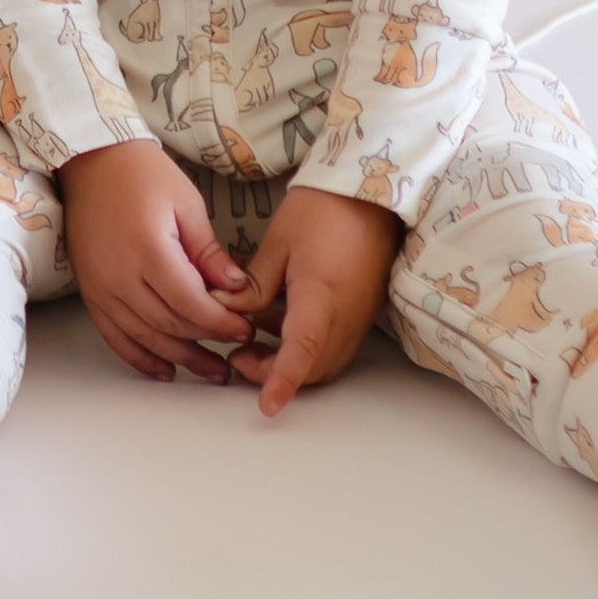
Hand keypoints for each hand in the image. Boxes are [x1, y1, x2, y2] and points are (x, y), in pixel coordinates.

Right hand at [60, 137, 252, 381]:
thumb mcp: (188, 205)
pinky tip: (164, 369)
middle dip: (206, 342)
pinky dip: (139, 356)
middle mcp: (119, 274)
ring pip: (144, 336)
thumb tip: (237, 290)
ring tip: (209, 369)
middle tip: (235, 351)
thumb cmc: (142, 174)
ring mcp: (100, 286)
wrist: (92, 161)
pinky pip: (114, 335)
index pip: (191, 303)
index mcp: (148, 249)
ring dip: (179, 358)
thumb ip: (210, 253)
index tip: (244, 329)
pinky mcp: (90, 291)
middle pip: (169, 325)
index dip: (221, 323)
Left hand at [238, 182, 398, 409]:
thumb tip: (225, 312)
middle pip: (313, 369)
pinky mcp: (360, 312)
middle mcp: (346, 317)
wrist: (372, 193)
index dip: (281, 380)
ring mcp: (358, 317)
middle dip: (274, 375)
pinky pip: (332, 345)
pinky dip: (304, 348)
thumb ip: (252, 286)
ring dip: (289, 363)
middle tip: (237, 357)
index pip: (302, 352)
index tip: (266, 406)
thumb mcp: (278, 243)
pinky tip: (276, 321)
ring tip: (250, 342)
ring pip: (324, 362)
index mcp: (322, 297)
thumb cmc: (323, 210)